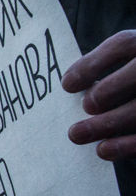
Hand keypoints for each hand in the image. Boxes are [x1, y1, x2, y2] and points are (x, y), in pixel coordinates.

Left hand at [62, 29, 135, 160]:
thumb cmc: (129, 82)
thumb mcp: (123, 66)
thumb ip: (100, 69)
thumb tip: (68, 85)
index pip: (123, 45)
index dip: (92, 64)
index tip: (67, 86)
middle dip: (106, 92)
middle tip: (86, 107)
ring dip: (108, 123)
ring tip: (76, 134)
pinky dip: (127, 145)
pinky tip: (103, 150)